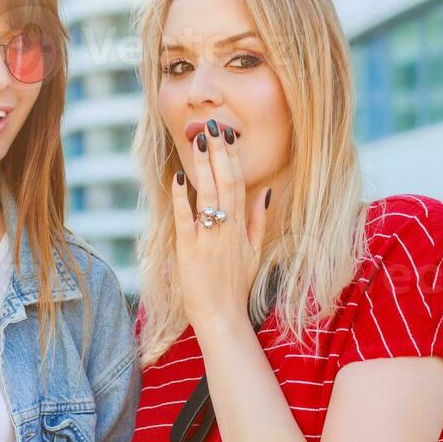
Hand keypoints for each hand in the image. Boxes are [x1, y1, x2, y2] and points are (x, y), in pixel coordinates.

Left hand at [172, 124, 270, 333]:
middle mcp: (227, 228)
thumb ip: (258, 220)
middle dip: (218, 152)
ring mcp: (208, 238)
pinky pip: (186, 218)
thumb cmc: (236, 285)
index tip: (228, 134)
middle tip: (212, 125)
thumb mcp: (255, 251)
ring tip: (198, 139)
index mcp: (241, 226)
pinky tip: (178, 177)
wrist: (222, 316)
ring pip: (208, 194)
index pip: (239, 183)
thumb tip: (264, 192)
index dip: (233, 157)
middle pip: (225, 182)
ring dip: (202, 165)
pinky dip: (182, 197)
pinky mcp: (189, 250)